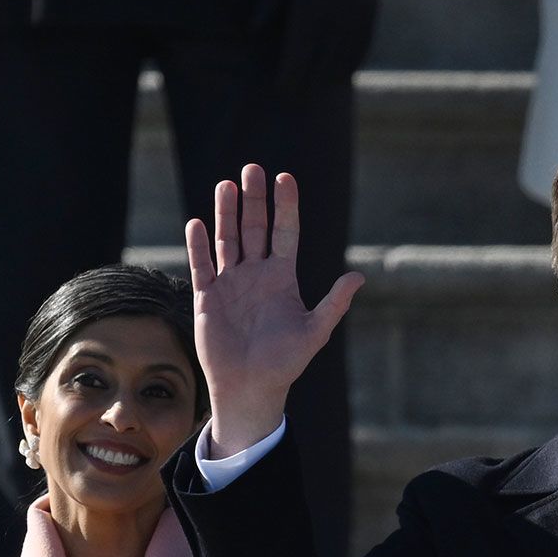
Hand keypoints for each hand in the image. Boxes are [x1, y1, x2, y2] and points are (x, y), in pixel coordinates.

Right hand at [186, 165, 363, 454]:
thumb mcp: (315, 331)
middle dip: (254, 200)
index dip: (285, 207)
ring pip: (227, 240)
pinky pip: (202, 265)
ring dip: (226, 213)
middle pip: (254, 228)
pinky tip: (199, 222)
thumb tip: (359, 276)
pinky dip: (199, 245)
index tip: (284, 178)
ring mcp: (230, 284)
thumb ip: (334, 303)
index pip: (285, 233)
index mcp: (282, 278)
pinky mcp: (208, 297)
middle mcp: (256, 275)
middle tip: (252, 169)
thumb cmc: (285, 363)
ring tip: (227, 184)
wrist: (252, 387)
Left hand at [252, 0, 381, 94]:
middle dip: (308, 80)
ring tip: (318, 91)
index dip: (291, 71)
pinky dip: (352, 62)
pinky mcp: (371, 12)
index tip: (282, 88)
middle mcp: (337, 9)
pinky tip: (342, 74)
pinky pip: (362, 44)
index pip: (301, 46)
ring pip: (344, 54)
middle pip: (322, 56)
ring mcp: (357, 12)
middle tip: (296, 97)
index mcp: (312, 0)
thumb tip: (253, 29)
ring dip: (331, 76)